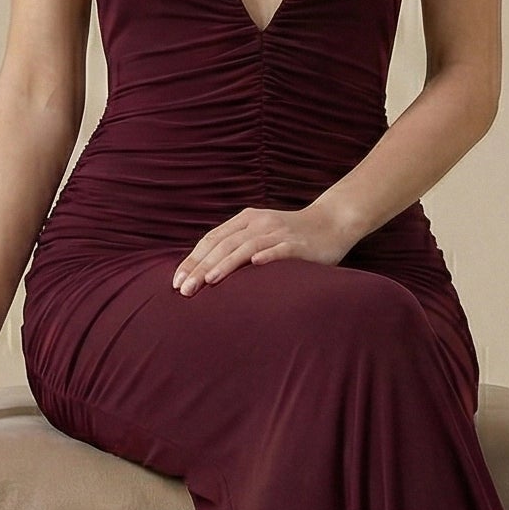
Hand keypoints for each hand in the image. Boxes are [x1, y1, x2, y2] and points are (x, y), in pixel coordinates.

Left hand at [170, 200, 354, 294]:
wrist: (332, 223)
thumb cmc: (292, 235)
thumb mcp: (260, 234)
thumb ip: (237, 246)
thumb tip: (205, 271)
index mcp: (245, 220)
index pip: (211, 240)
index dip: (192, 260)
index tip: (176, 281)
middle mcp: (259, 223)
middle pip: (223, 245)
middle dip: (201, 267)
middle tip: (184, 289)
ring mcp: (279, 232)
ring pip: (246, 247)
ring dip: (226, 264)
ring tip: (208, 280)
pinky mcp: (298, 244)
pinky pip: (280, 249)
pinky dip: (267, 256)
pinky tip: (254, 265)